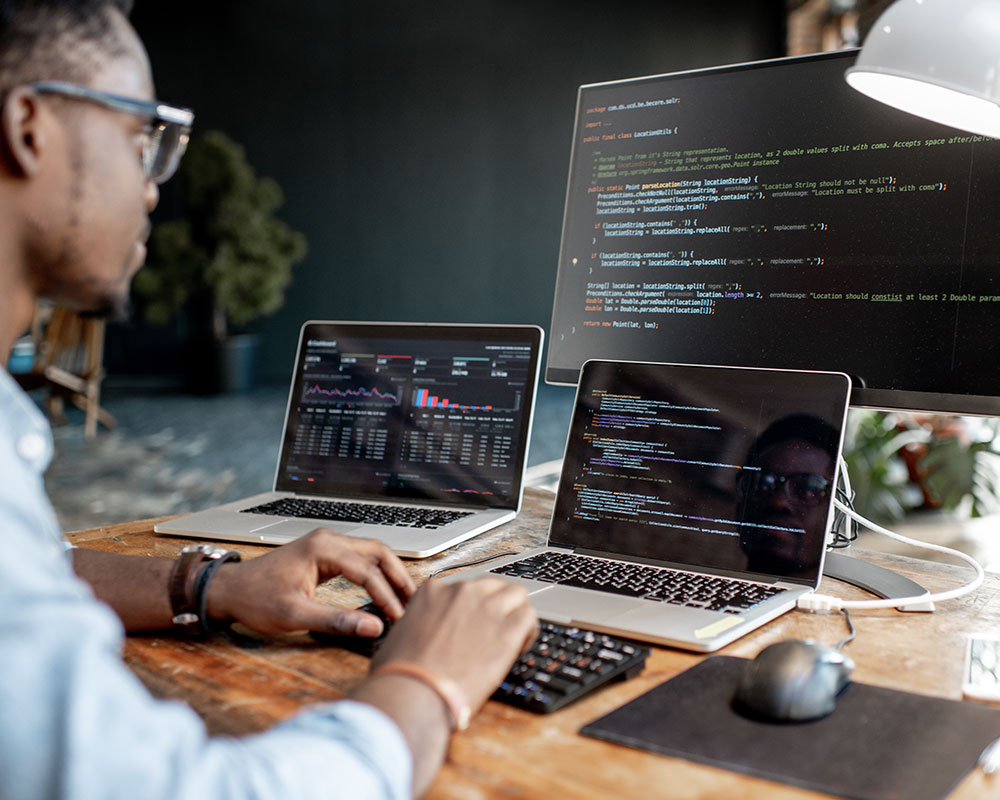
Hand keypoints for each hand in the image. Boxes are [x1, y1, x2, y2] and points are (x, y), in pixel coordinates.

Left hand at [205, 528, 415, 636]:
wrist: (230, 590)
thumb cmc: (256, 599)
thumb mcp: (296, 615)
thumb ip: (336, 621)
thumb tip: (373, 629)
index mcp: (323, 548)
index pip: (367, 571)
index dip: (386, 596)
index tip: (397, 619)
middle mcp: (328, 540)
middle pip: (378, 552)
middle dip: (399, 577)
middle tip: (413, 602)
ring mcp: (327, 544)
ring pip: (371, 553)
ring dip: (390, 574)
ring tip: (405, 598)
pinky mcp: (325, 554)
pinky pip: (359, 559)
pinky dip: (376, 574)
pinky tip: (383, 591)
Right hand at [370, 577, 537, 712]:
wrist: (412, 691)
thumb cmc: (399, 674)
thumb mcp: (400, 636)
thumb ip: (419, 627)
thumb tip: (423, 639)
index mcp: (433, 591)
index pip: (463, 589)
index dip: (470, 608)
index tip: (471, 625)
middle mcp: (462, 592)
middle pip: (492, 586)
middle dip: (495, 605)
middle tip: (494, 629)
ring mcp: (486, 608)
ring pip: (516, 594)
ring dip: (516, 611)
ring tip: (513, 636)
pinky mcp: (506, 630)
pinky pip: (529, 617)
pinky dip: (528, 630)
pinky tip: (520, 646)